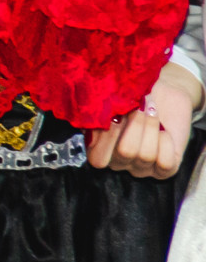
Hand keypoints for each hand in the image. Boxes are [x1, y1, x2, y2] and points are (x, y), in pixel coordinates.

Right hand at [88, 63, 198, 178]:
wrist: (162, 92)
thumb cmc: (131, 94)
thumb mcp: (112, 98)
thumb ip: (98, 109)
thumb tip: (96, 116)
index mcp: (99, 148)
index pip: (98, 159)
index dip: (107, 137)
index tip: (116, 113)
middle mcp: (118, 161)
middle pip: (125, 153)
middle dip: (135, 126)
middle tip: (138, 108)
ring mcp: (141, 167)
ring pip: (146, 155)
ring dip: (151, 127)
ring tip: (152, 111)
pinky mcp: (165, 168)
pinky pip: (165, 163)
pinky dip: (166, 142)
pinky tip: (164, 131)